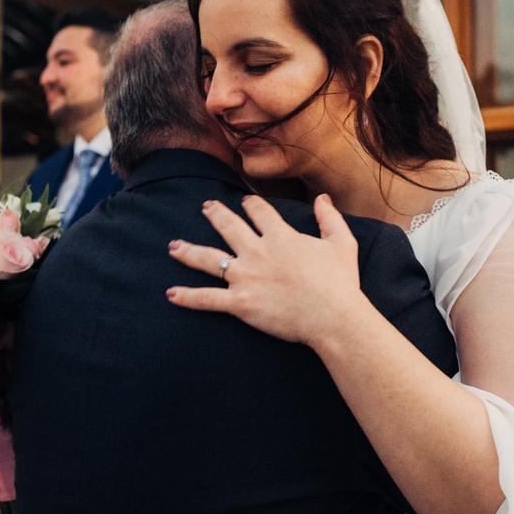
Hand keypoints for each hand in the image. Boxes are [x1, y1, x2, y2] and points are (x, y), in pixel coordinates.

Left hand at [166, 194, 367, 345]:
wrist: (333, 316)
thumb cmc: (340, 283)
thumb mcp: (342, 243)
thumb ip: (330, 218)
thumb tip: (323, 197)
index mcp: (280, 236)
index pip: (260, 212)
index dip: (252, 205)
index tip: (245, 201)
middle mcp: (258, 252)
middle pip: (229, 227)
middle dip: (215, 214)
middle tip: (205, 207)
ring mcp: (245, 277)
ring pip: (209, 259)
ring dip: (188, 251)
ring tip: (173, 246)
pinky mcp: (240, 302)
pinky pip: (207, 298)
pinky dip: (188, 297)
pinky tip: (171, 295)